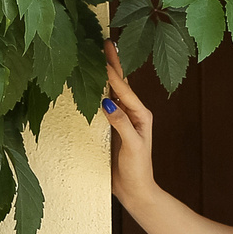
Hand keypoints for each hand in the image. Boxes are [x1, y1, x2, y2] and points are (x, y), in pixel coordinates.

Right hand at [102, 42, 161, 210]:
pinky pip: (105, 104)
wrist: (136, 192)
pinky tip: (92, 84)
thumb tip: (107, 102)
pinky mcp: (113, 128)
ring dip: (106, 73)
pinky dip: (99, 91)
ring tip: (99, 56)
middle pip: (120, 83)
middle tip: (104, 42)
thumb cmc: (138, 170)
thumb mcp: (132, 146)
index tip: (104, 50)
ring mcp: (122, 119)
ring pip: (112, 91)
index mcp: (140, 114)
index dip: (113, 68)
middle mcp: (133, 113)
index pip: (123, 87)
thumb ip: (121, 124)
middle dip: (113, 63)